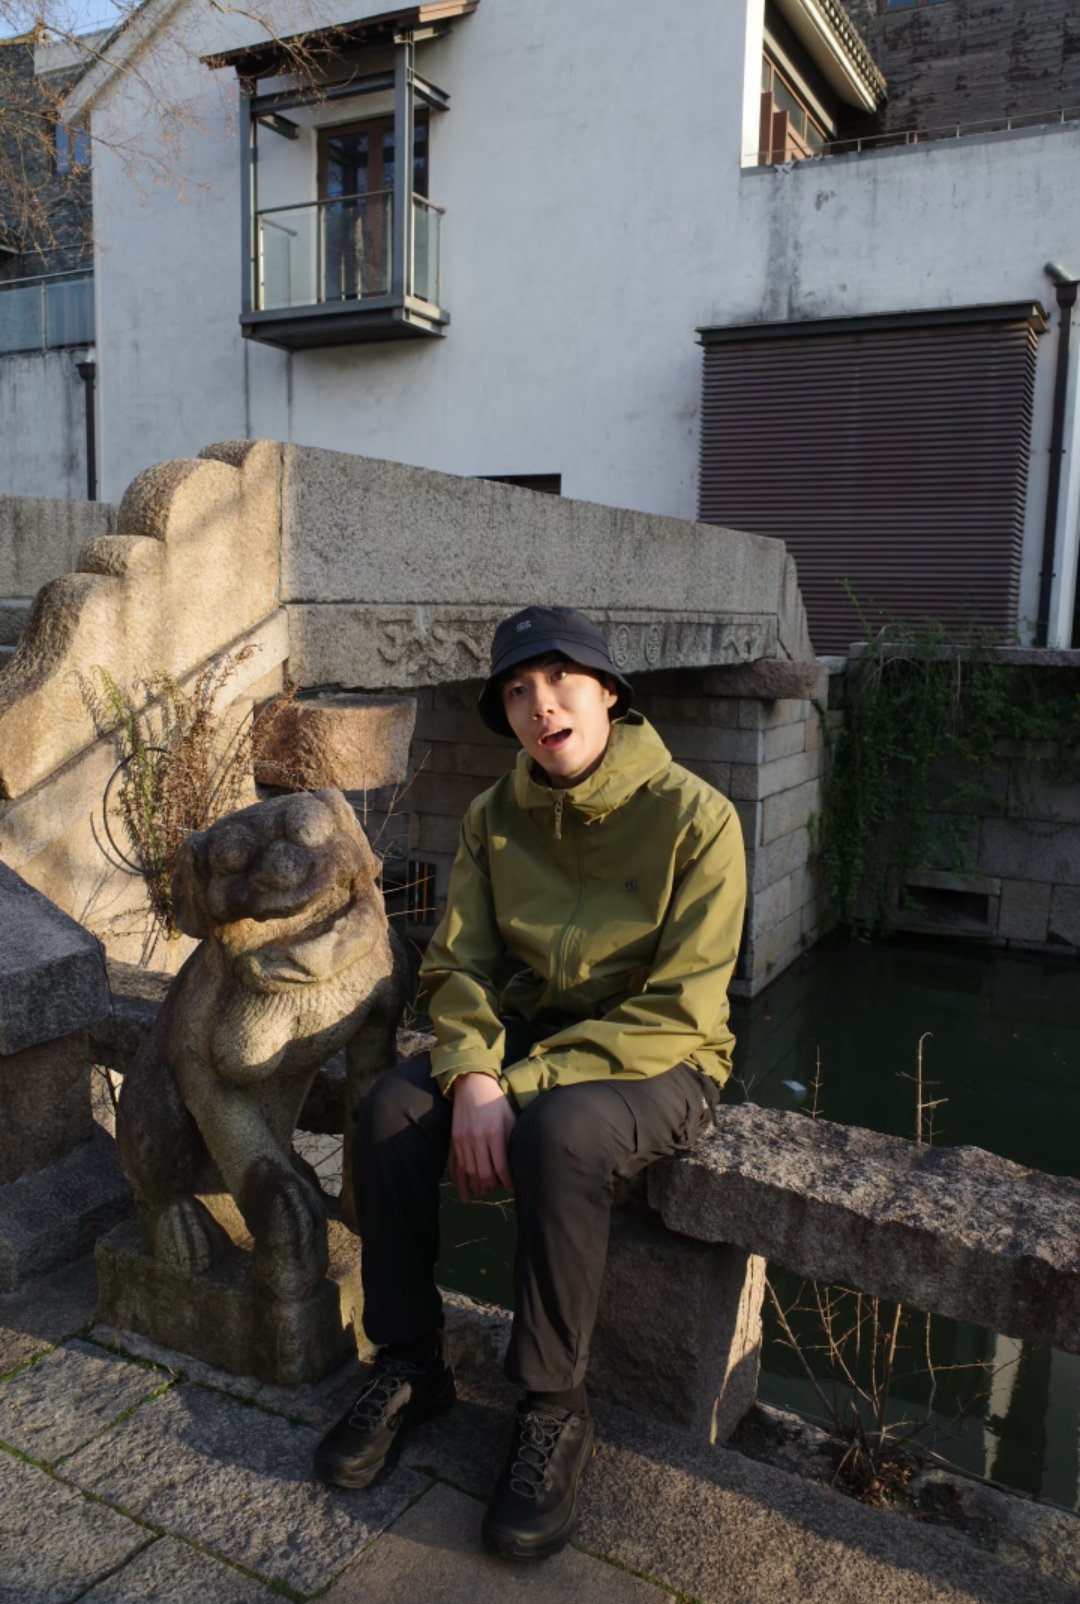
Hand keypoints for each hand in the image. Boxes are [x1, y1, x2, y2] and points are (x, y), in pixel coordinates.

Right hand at [449, 1072, 515, 1201]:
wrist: (472, 1084)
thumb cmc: (496, 1101)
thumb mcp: (509, 1117)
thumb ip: (512, 1139)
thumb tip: (518, 1162)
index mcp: (494, 1133)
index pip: (501, 1166)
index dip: (507, 1180)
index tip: (512, 1186)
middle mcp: (477, 1138)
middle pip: (483, 1173)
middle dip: (491, 1185)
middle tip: (497, 1189)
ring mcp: (463, 1139)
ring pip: (468, 1172)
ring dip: (475, 1185)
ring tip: (482, 1192)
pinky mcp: (454, 1139)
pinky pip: (454, 1165)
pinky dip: (458, 1180)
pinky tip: (463, 1191)